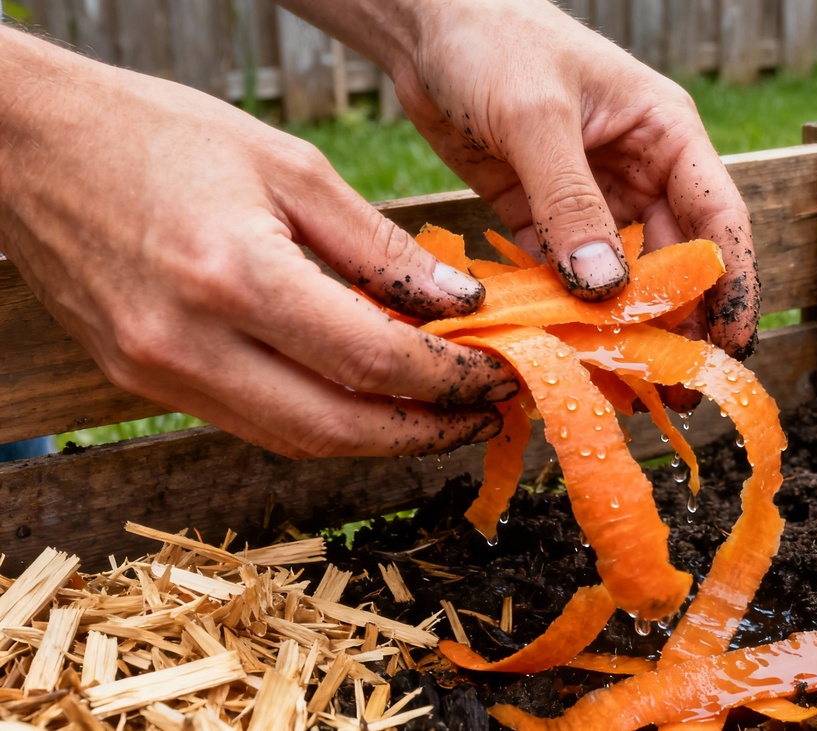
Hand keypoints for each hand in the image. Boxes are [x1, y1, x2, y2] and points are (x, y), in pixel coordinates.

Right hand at [0, 26, 516, 457]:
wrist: (26, 145)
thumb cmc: (159, 135)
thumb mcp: (287, 166)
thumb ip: (377, 244)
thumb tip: (456, 302)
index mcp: (236, 276)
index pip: (373, 360)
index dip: (449, 378)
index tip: (498, 373)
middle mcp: (191, 344)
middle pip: (340, 428)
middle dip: (426, 431)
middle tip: (483, 416)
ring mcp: (158, 374)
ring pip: (296, 440)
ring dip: (377, 440)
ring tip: (437, 416)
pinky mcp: (141, 382)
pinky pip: (252, 423)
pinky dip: (320, 422)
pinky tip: (364, 402)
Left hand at [286, 0, 760, 359]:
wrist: (425, 26)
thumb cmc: (494, 43)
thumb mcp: (536, 118)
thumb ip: (570, 202)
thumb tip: (605, 289)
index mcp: (666, 136)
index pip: (718, 220)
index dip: (731, 286)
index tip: (730, 346)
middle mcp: (639, 173)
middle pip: (674, 262)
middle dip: (675, 325)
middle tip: (669, 388)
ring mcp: (591, 200)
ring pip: (621, 280)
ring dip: (621, 331)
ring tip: (619, 388)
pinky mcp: (542, 217)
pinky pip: (565, 277)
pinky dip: (566, 316)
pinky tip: (566, 355)